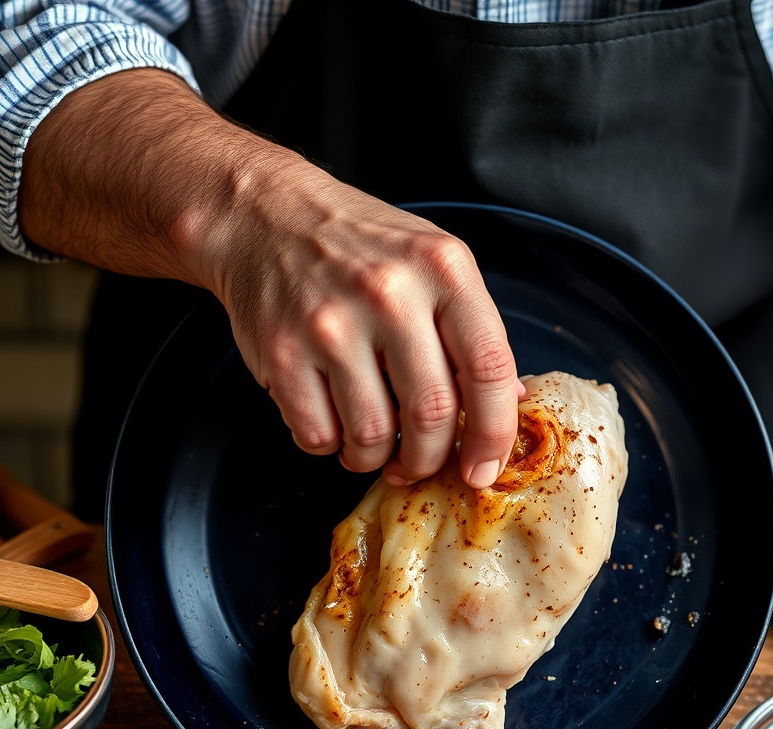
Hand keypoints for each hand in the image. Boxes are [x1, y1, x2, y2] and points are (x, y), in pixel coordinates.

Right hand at [209, 165, 522, 488]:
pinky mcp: (282, 351)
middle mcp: (390, 293)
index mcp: (442, 268)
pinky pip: (318, 434)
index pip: (490, 368)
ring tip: (369, 441)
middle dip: (428, 458)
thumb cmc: (357, 246)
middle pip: (432, 414)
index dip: (493, 434)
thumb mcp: (431, 263)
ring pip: (373, 435)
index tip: (483, 470)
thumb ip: (472, 330)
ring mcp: (331, 323)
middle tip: (417, 462)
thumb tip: (508, 401)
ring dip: (374, 457)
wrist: (263, 215)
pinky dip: (330, 445)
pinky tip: (331, 419)